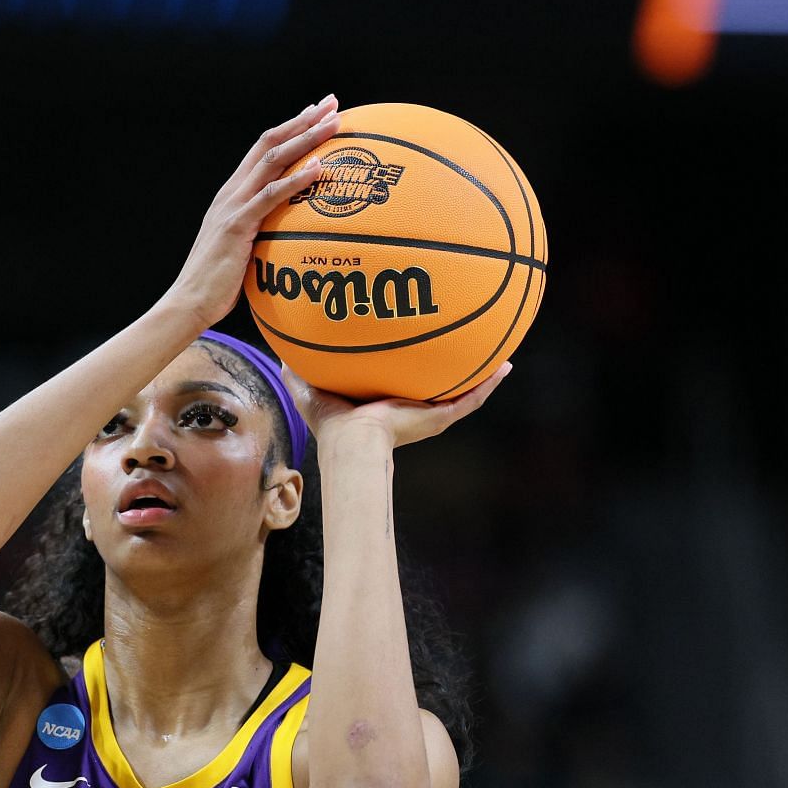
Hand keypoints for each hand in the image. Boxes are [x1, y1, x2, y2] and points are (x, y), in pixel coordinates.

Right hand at [158, 96, 341, 329]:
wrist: (189, 302)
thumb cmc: (218, 284)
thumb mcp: (242, 249)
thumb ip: (261, 232)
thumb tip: (287, 235)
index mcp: (232, 194)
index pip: (263, 149)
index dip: (291, 128)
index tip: (316, 112)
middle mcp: (231, 192)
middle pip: (270, 143)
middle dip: (303, 120)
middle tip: (333, 103)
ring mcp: (233, 206)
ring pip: (273, 160)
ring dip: (306, 139)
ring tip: (334, 124)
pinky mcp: (238, 225)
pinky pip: (271, 196)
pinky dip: (297, 179)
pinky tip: (320, 167)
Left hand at [282, 361, 512, 451]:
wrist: (354, 441)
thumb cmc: (332, 423)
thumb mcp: (311, 389)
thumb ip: (298, 371)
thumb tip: (284, 353)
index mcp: (386, 405)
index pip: (402, 384)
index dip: (410, 368)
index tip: (418, 349)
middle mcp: (412, 409)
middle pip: (437, 387)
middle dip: (450, 370)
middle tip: (465, 345)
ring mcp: (429, 414)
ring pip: (462, 393)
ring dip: (481, 376)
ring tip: (499, 356)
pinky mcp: (439, 418)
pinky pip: (470, 399)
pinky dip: (488, 384)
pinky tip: (504, 366)